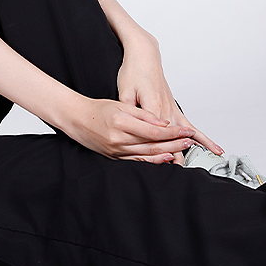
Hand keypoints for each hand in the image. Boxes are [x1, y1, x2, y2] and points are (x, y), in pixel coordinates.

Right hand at [63, 96, 202, 162]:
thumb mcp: (120, 104)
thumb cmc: (97, 109)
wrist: (76, 118)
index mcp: (121, 123)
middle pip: (154, 144)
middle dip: (175, 143)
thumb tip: (163, 123)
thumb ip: (142, 114)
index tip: (185, 131)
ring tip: (182, 149)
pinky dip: (153, 161)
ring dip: (168, 152)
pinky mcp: (116, 157)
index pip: (154, 131)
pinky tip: (165, 158)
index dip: (173, 132)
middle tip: (189, 140)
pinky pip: (138, 161)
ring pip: (148, 154)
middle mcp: (119, 139)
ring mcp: (117, 150)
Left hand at [116, 34, 222, 163]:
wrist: (145, 57)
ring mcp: (173, 109)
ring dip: (190, 152)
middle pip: (172, 139)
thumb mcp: (125, 91)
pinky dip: (204, 139)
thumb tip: (132, 127)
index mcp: (152, 107)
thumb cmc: (133, 72)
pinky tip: (215, 149)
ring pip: (184, 136)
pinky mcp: (175, 108)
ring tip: (198, 169)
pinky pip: (191, 127)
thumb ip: (130, 111)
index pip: (156, 136)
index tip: (160, 166)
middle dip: (175, 157)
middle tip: (179, 177)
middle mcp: (167, 110)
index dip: (157, 151)